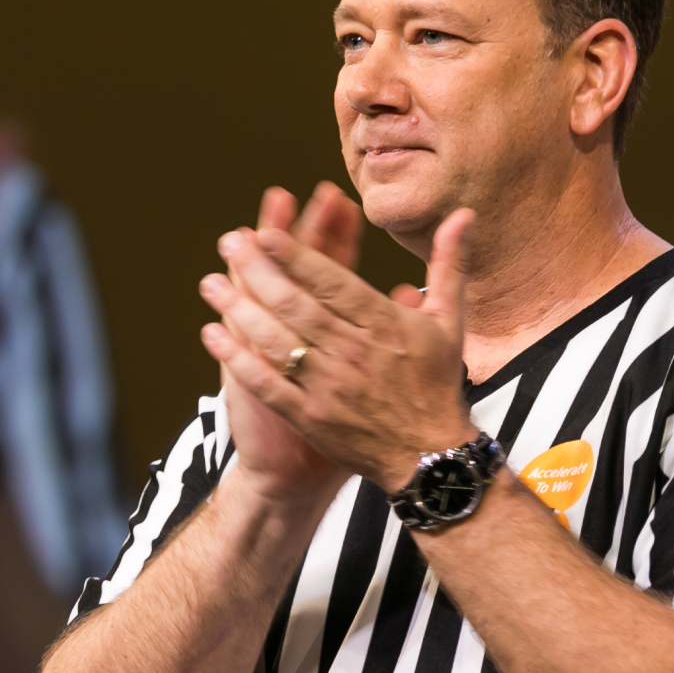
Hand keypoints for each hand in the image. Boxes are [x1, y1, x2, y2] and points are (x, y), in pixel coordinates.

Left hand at [198, 205, 476, 492]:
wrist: (430, 457)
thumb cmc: (437, 384)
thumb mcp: (450, 320)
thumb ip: (450, 264)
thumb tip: (463, 215)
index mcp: (384, 325)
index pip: (334, 282)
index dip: (298, 257)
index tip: (268, 233)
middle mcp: (354, 352)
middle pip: (297, 305)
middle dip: (259, 271)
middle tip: (231, 243)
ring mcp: (329, 387)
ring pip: (277, 340)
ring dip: (239, 309)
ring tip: (211, 282)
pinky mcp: (311, 418)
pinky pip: (268, 384)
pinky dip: (239, 359)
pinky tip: (213, 335)